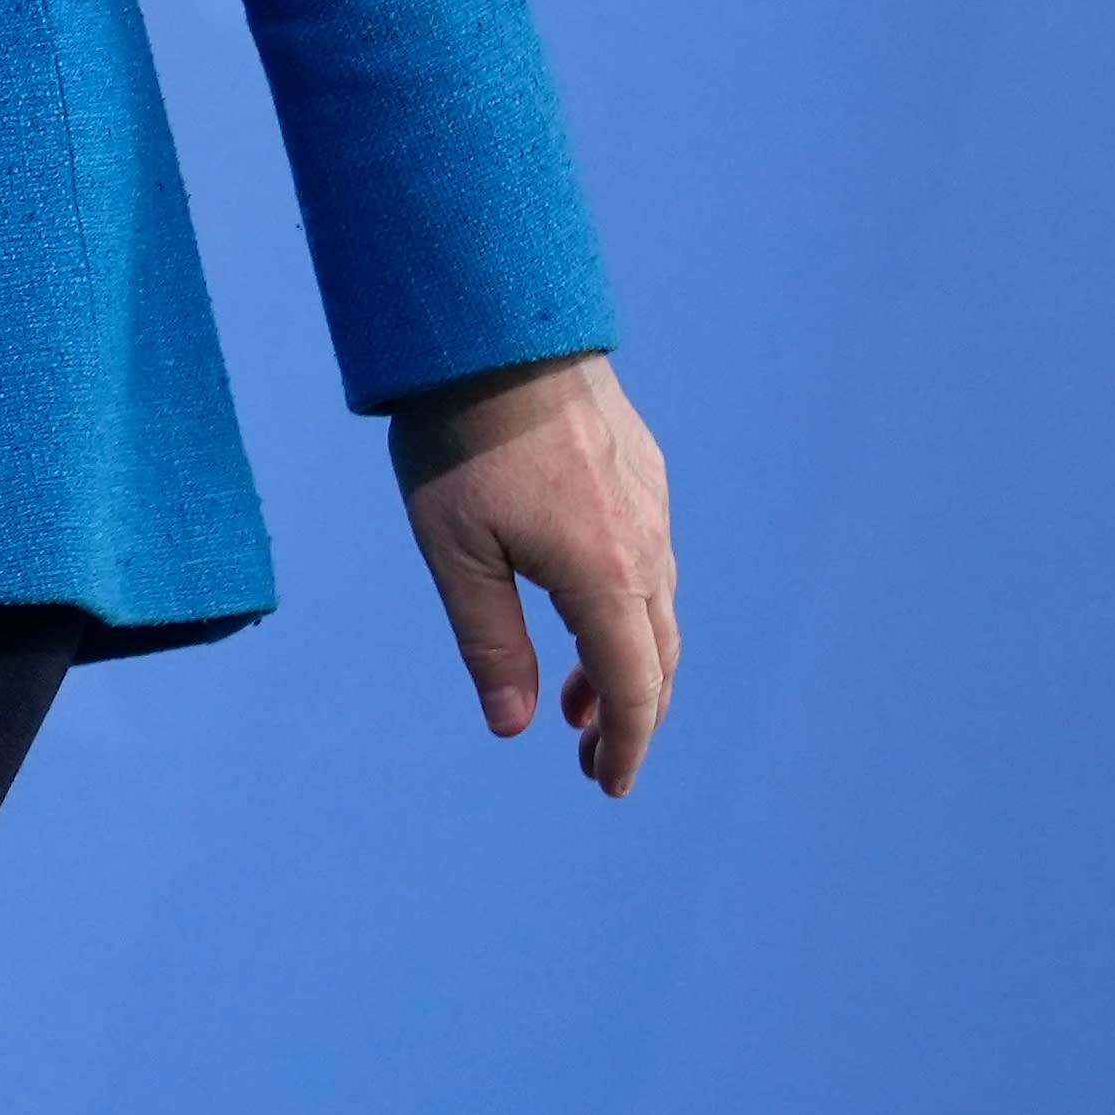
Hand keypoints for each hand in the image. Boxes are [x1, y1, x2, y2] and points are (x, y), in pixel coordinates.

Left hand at [388, 350, 678, 796]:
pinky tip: (584, 610)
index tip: (607, 786)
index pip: (635, 688)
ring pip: (656, 608)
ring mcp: (650, 503)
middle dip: (630, 718)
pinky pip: (651, 560)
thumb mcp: (457, 554)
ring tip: (578, 700)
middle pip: (657, 656)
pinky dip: (626, 609)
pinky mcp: (640, 470)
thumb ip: (492, 645)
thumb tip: (516, 726)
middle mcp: (646, 544)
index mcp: (606, 576)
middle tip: (589, 759)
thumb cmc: (461, 442)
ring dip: (624, 664)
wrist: (496, 328)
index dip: (626, 746)